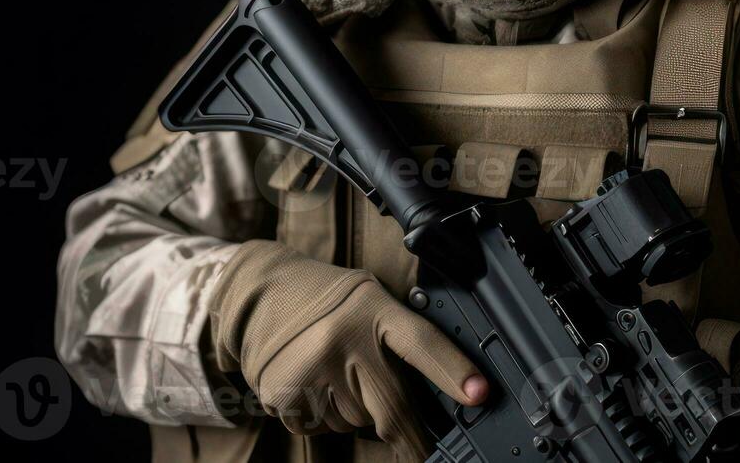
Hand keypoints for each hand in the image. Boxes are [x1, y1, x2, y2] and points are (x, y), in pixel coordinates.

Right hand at [212, 240, 489, 459]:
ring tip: (338, 377)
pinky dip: (328, 419)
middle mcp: (342, 338)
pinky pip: (325, 430)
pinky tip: (316, 387)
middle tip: (422, 449)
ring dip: (359, 414)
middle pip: (393, 406)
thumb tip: (439, 389)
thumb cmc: (327, 299)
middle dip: (413, 436)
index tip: (479, 394)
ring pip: (358, 423)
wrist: (259, 293)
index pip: (421, 343)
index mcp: (372, 308)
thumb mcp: (369, 298)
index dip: (452, 370)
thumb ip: (398, 335)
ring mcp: (311, 369)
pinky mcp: (285, 396)